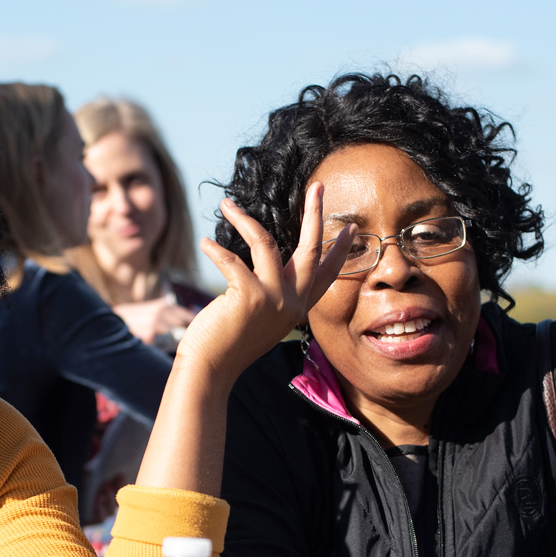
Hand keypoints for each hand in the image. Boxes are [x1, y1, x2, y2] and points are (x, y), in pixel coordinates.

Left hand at [130, 188, 351, 496]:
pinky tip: (205, 243)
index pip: (325, 274)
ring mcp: (273, 299)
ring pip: (265, 243)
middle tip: (318, 186)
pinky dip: (216, 249)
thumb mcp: (262, 318)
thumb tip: (272, 262)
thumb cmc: (229, 343)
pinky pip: (233, 260)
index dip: (339, 251)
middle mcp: (292, 303)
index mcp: (298, 308)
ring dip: (243, 220)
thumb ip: (273, 294)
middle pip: (310, 249)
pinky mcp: (249, 297)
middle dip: (315, 214)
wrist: (211, 370)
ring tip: (227, 204)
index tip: (350, 230)